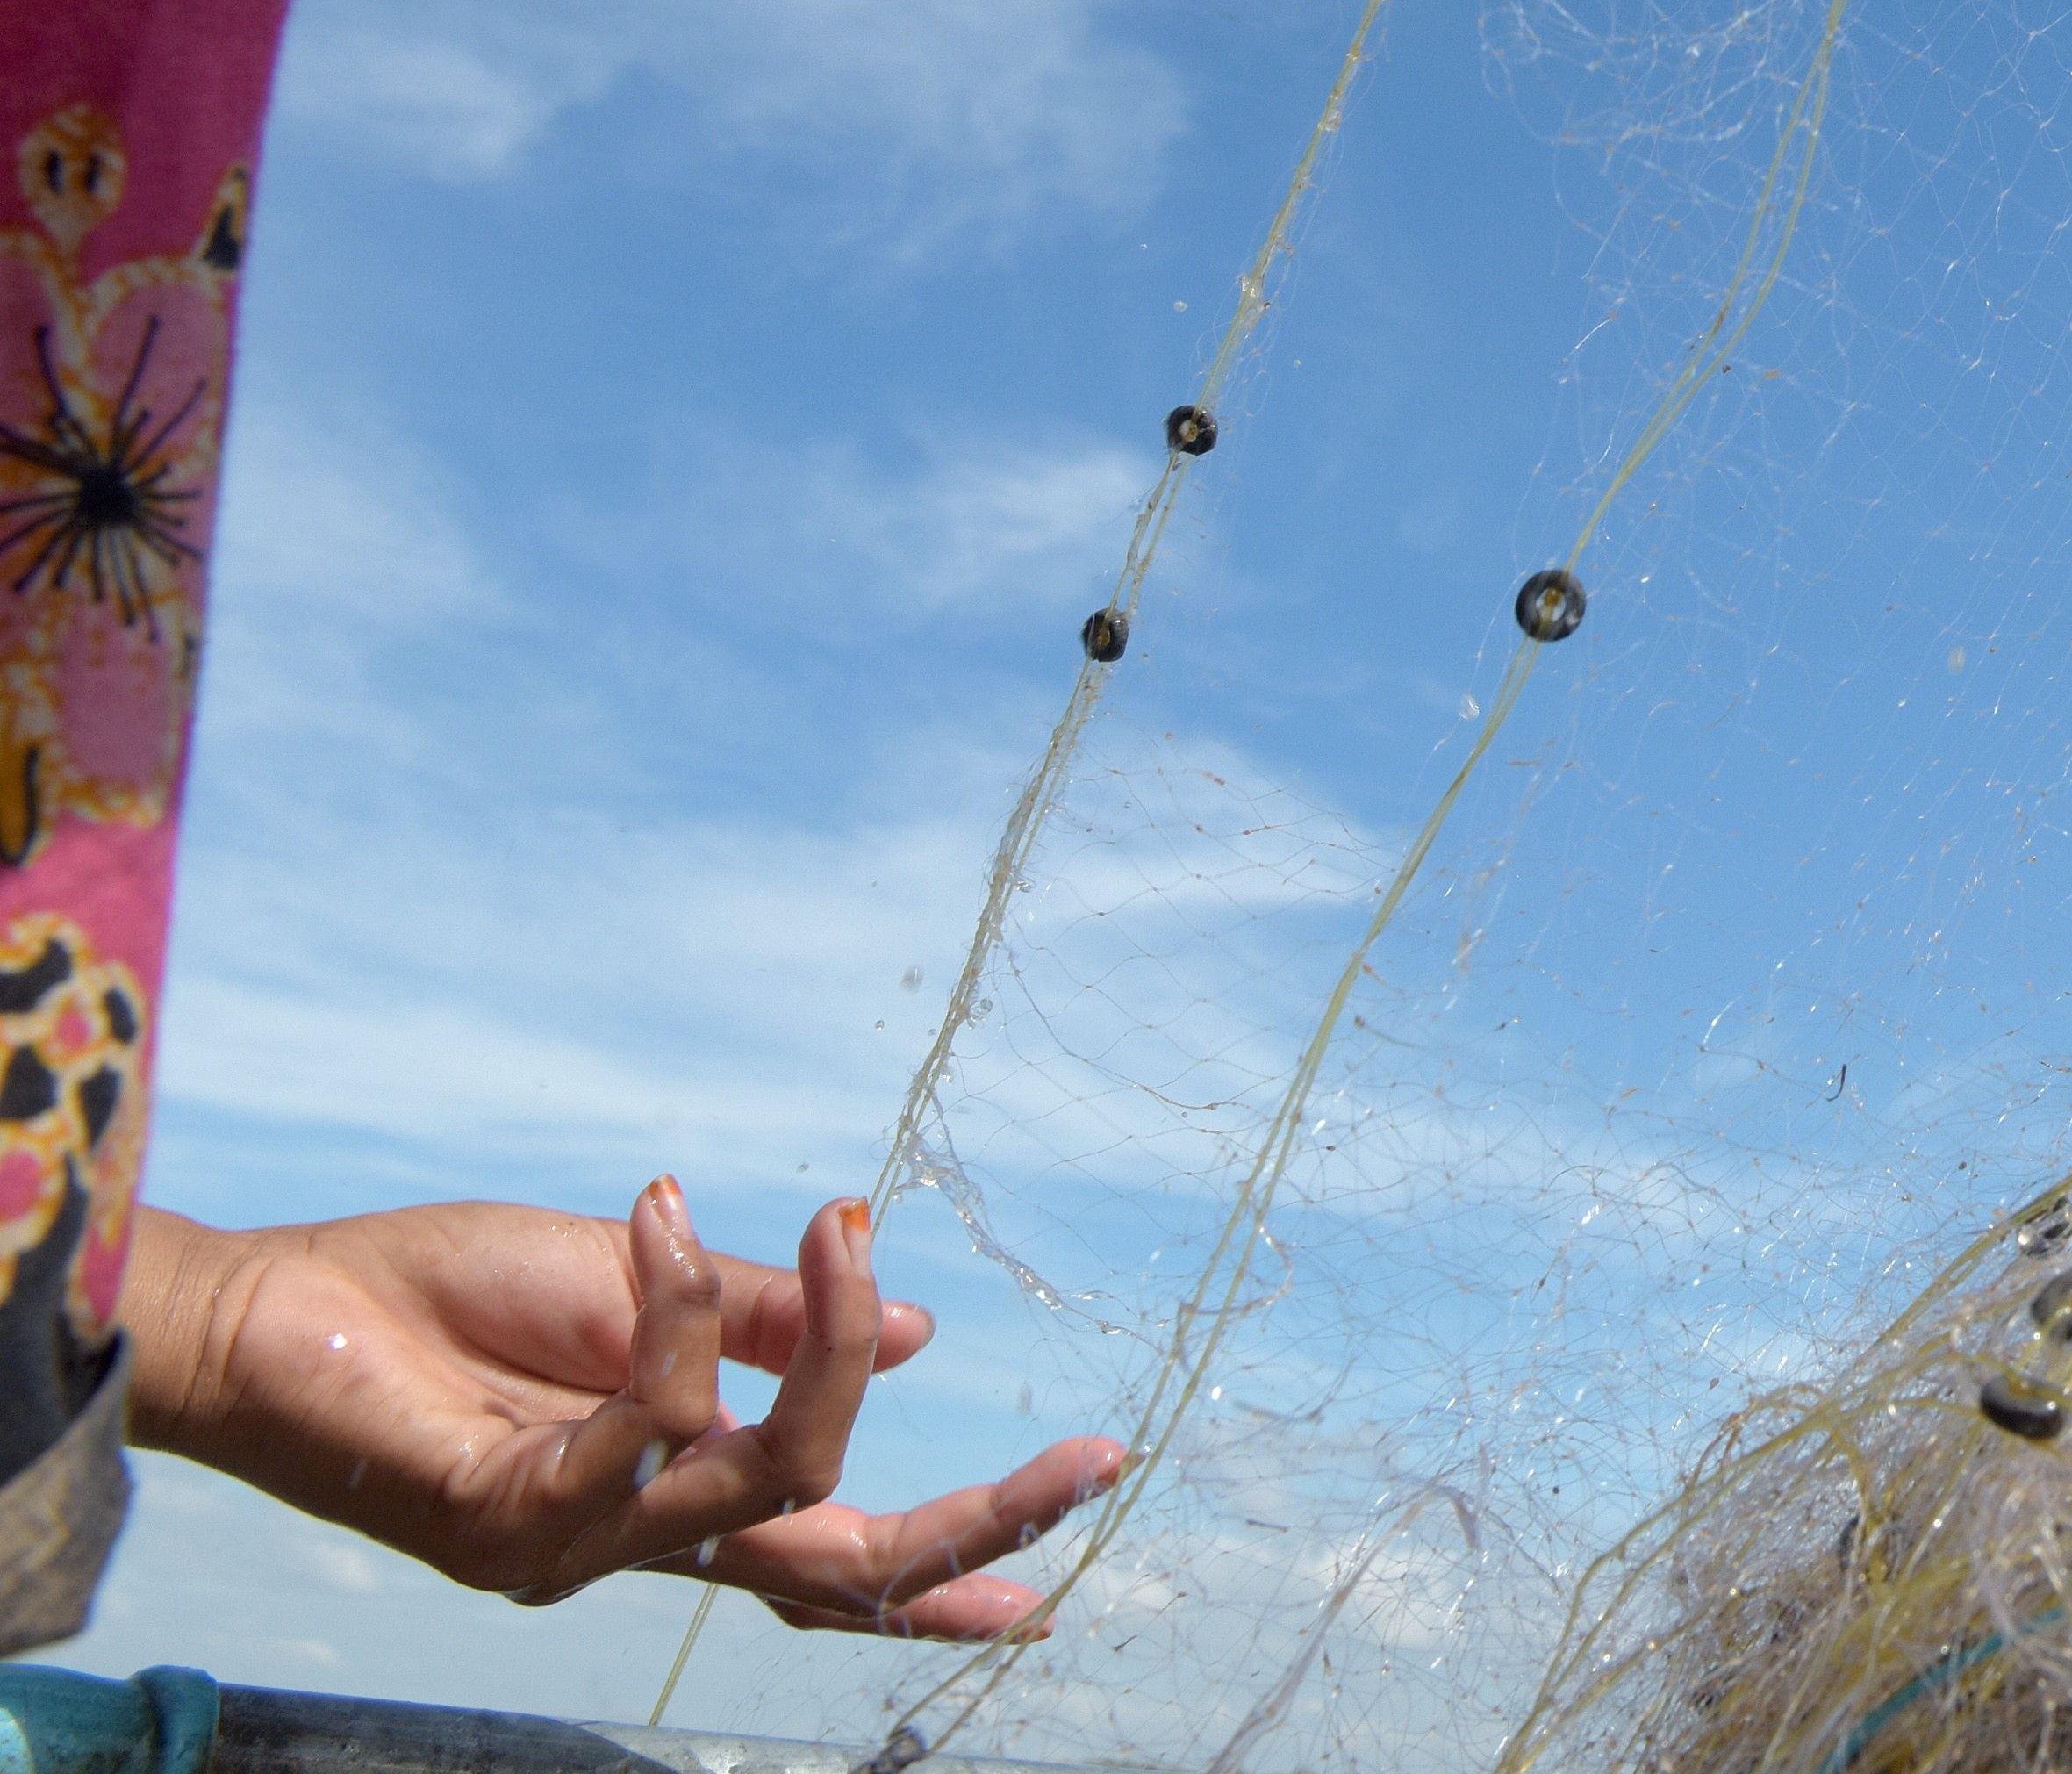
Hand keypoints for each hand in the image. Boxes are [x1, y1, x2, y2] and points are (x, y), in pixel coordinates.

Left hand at [126, 1182, 1125, 1636]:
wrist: (258, 1311)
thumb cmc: (422, 1295)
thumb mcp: (625, 1281)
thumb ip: (758, 1318)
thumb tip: (918, 1331)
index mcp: (664, 1493)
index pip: (825, 1551)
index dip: (942, 1572)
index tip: (1054, 1582)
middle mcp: (631, 1542)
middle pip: (838, 1564)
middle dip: (972, 1525)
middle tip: (1090, 1459)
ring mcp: (577, 1543)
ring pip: (775, 1472)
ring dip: (831, 1334)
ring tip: (828, 1217)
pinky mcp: (517, 1518)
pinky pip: (658, 1417)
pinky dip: (675, 1303)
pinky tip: (643, 1212)